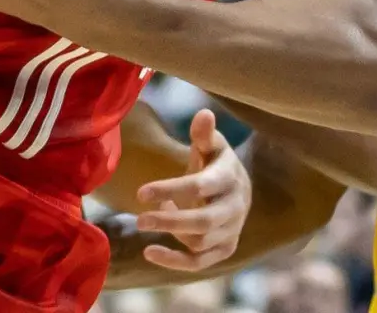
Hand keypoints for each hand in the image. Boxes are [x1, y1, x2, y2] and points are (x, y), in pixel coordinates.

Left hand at [134, 110, 251, 271]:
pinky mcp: (225, 249)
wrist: (238, 190)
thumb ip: (204, 134)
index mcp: (230, 178)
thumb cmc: (215, 164)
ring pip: (200, 242)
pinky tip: (149, 252)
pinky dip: (175, 261)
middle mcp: (235, 207)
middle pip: (204, 222)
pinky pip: (201, 263)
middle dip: (170, 222)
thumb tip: (204, 113)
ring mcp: (232, 231)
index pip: (201, 186)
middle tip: (139, 220)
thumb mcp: (211, 146)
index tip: (141, 193)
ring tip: (145, 219)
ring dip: (170, 233)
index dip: (171, 189)